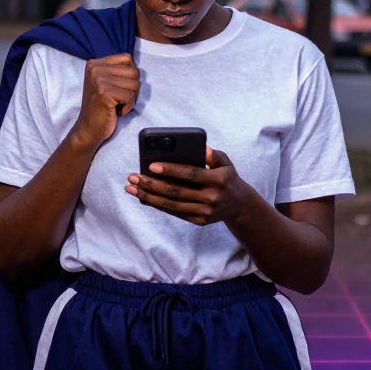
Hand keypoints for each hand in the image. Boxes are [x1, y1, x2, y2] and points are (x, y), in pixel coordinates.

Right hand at [70, 53, 139, 147]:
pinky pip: (130, 97)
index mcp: (94, 63)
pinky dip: (128, 107)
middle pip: (134, 71)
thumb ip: (117, 71)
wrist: (88, 129)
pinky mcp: (105, 93)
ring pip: (135, 84)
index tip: (120, 87)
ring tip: (116, 104)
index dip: (131, 75)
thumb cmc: (101, 107)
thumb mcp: (105, 82)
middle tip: (119, 99)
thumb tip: (136, 66)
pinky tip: (116, 111)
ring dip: (130, 98)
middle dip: (132, 88)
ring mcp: (99, 80)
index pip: (127, 58)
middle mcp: (95, 69)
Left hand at [125, 147, 256, 225]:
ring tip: (132, 189)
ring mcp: (204, 211)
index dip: (170, 170)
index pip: (190, 174)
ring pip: (172, 204)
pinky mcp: (199, 220)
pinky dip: (158, 205)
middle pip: (176, 191)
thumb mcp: (226, 163)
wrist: (239, 205)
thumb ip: (213, 155)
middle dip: (151, 184)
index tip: (151, 165)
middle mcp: (211, 197)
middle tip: (133, 177)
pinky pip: (175, 212)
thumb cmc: (227, 178)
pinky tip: (144, 198)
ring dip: (149, 197)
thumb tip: (201, 148)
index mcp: (218, 180)